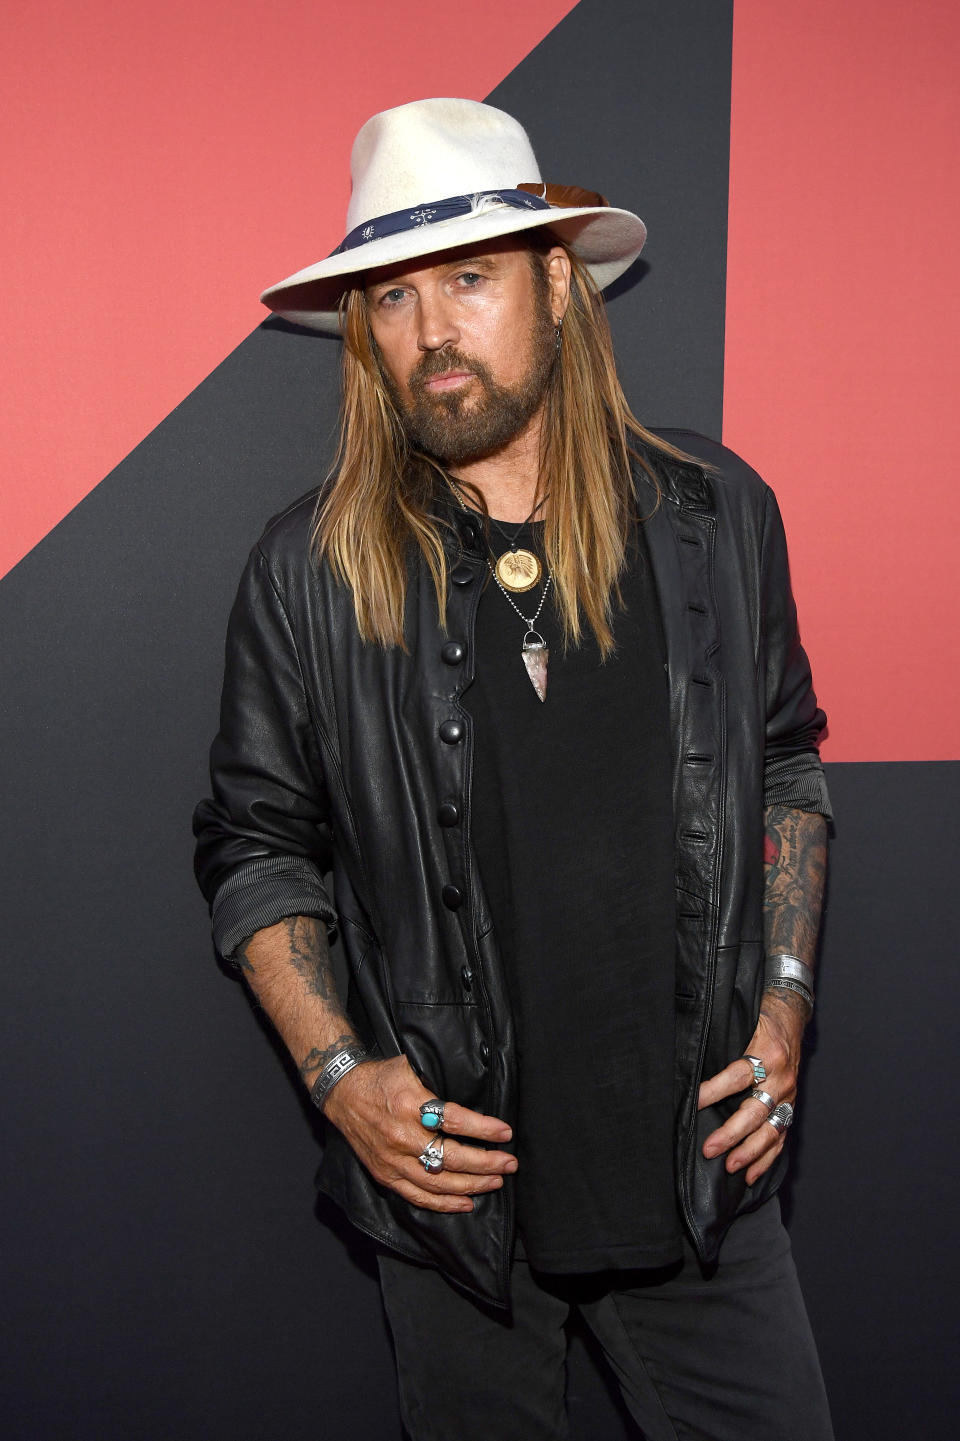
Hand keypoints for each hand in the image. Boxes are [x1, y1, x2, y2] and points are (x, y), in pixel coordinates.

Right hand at [322, 1054, 516, 1212]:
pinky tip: (467, 1202)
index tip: (505, 1133)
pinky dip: (444, 1203)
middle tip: (510, 1163)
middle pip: (450, 1157)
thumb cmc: (381, 1078)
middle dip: (486, 1163)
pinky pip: (418, 1196)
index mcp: (410, 1105)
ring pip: (438, 1181)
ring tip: (496, 1181)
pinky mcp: (385, 1175)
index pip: (453, 1121)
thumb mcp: (409, 1067)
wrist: (342, 1093)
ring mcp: (392, 1160)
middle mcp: (401, 1136)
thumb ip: (437, 1085)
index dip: (482, 1129)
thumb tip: (472, 1094)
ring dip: (472, 1185)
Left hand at [697, 991, 805, 1185]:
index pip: (737, 1077)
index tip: (692, 1102)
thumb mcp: (743, 1020)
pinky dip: (766, 1158)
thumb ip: (722, 1039)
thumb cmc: (761, 1018)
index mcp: (767, 1054)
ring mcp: (788, 1096)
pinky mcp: (790, 1108)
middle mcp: (780, 1079)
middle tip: (709, 1149)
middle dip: (731, 1134)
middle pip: (754, 1111)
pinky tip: (751, 1174)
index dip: (714, 1091)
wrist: (792, 1017)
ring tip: (730, 1167)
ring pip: (770, 1131)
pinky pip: (780, 1138)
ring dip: (749, 1153)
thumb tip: (688, 1059)